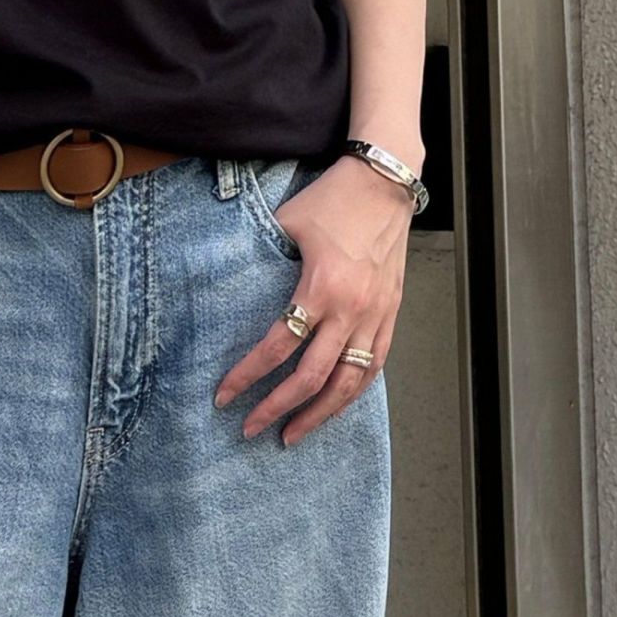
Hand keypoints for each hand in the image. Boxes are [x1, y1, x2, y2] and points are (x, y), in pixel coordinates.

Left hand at [213, 155, 414, 444]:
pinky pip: (374, 365)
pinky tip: (335, 406)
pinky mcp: (391, 313)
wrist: (383, 182)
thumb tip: (230, 283)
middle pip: (313, 377)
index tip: (225, 396)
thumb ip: (261, 258)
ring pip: (350, 382)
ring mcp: (377, 315)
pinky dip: (354, 391)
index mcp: (321, 287)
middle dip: (279, 408)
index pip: (279, 346)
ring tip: (293, 435)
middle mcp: (352, 309)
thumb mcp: (285, 223)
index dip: (249, 375)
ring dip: (320, 414)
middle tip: (251, 428)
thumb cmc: (331, 198)